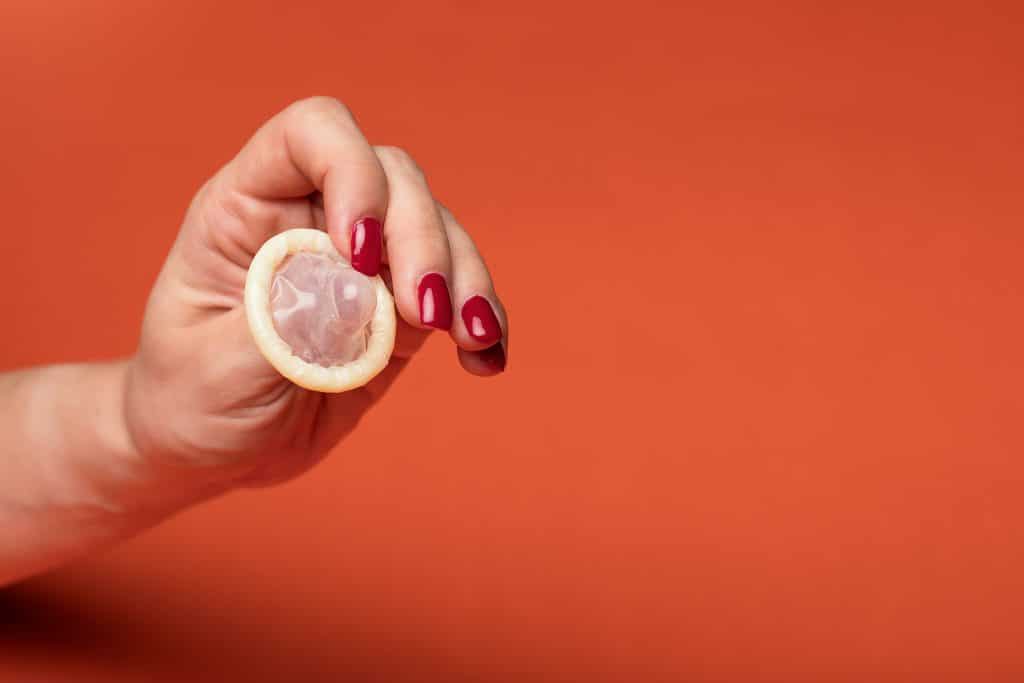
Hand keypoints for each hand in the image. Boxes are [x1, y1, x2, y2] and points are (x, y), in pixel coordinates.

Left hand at [125, 97, 508, 488]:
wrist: (213, 448)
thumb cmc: (189, 398)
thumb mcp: (213, 368)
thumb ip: (282, 324)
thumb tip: (359, 289)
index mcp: (249, 206)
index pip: (312, 135)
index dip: (351, 172)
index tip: (361, 253)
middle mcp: (315, 217)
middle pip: (395, 180)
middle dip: (423, 241)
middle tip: (425, 316)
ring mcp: (365, 262)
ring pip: (440, 231)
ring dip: (466, 280)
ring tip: (470, 340)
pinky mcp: (399, 310)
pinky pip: (457, 294)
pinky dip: (481, 322)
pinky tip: (485, 360)